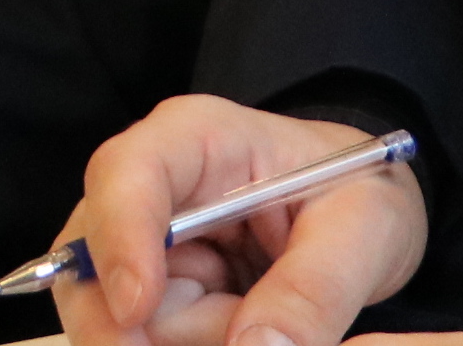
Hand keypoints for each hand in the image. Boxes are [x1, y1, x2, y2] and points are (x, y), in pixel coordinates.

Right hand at [52, 98, 431, 345]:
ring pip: (118, 324)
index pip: (126, 173)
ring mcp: (136, 245)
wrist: (355, 215)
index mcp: (197, 137)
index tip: (139, 309)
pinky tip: (233, 328)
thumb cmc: (356, 192)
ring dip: (192, 340)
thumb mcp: (364, 230)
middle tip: (242, 327)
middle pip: (98, 268)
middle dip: (164, 325)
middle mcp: (149, 187)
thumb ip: (315, 288)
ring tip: (256, 318)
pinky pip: (141, 343)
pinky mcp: (144, 296)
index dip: (119, 240)